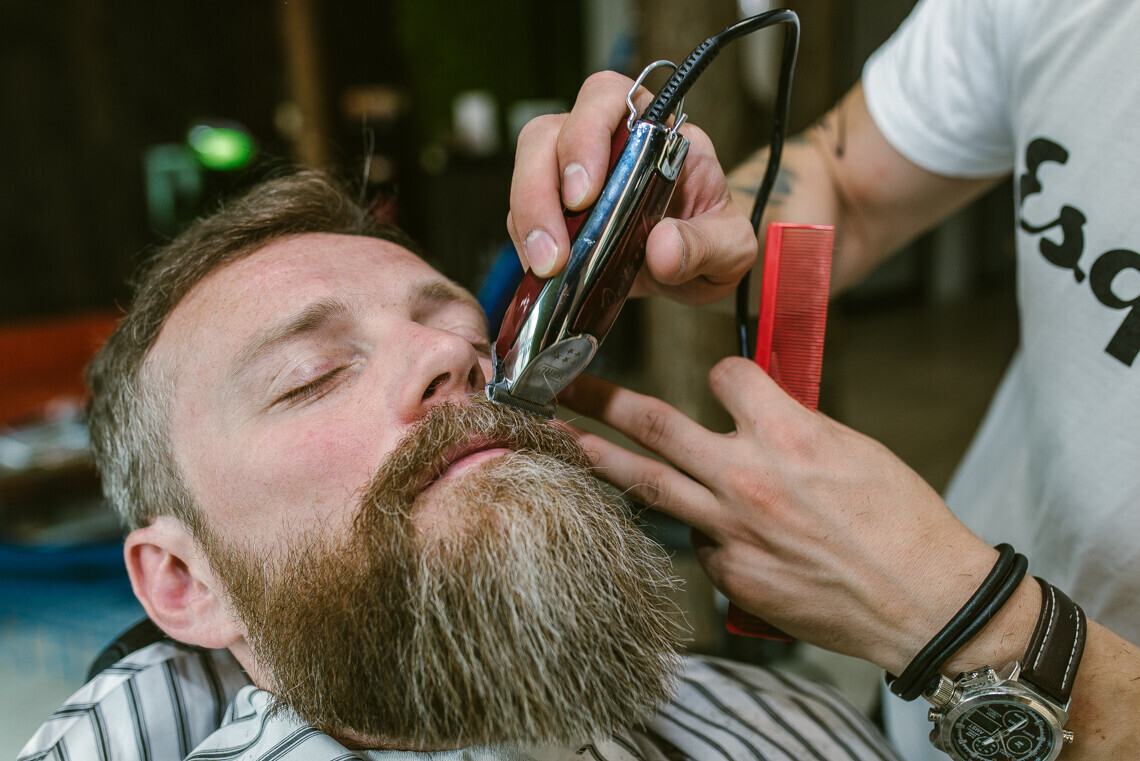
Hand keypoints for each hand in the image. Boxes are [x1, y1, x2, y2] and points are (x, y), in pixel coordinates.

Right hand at [507, 71, 756, 304]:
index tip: (586, 193)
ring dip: (529, 218)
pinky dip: (527, 244)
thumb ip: (705, 244)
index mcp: (652, 129)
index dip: (587, 134)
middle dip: (542, 188)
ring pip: (527, 170)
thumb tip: (662, 249)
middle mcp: (604, 142)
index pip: (608, 98)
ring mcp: (570, 176)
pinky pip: (522, 215)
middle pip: (549, 133)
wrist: (697, 267)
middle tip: (557, 248)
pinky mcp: (552, 213)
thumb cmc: (713, 238)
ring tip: (548, 267)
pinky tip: (544, 274)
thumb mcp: (731, 246)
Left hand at [559, 357, 999, 673]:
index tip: (722, 378)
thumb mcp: (853, 449)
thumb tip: (755, 420)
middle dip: (603, 400)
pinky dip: (702, 530)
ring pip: (649, 484)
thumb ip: (792, 429)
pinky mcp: (730, 574)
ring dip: (601, 459)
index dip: (724, 374)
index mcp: (785, 433)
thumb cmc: (903, 523)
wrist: (925, 602)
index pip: (725, 376)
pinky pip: (698, 541)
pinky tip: (725, 535)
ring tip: (565, 442)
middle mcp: (745, 477)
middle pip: (655, 424)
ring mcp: (730, 530)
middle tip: (564, 383)